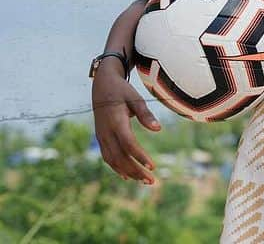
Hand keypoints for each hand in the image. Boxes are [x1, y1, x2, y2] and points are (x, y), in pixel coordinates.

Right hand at [92, 63, 160, 184]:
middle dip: (136, 171)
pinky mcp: (101, 139)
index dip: (140, 157)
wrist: (101, 86)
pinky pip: (108, 157)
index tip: (153, 166)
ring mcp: (101, 137)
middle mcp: (106, 133)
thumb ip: (146, 114)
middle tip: (152, 181)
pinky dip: (117, 168)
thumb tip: (158, 129)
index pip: (129, 144)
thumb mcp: (135, 98)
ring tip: (144, 181)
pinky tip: (127, 176)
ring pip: (114, 160)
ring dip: (128, 172)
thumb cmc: (122, 91)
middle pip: (121, 157)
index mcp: (116, 122)